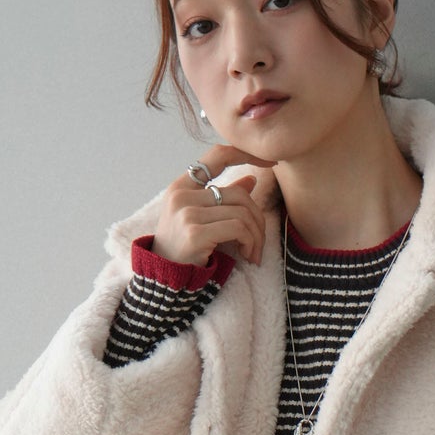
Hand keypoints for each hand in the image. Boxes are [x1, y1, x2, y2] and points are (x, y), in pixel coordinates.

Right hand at [151, 142, 280, 268]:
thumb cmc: (183, 249)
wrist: (164, 280)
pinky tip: (246, 255)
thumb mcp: (199, 218)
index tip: (271, 162)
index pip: (217, 155)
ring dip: (255, 236)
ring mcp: (186, 214)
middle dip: (257, 218)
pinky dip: (250, 243)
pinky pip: (238, 229)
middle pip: (238, 194)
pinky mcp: (195, 233)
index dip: (246, 153)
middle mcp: (181, 196)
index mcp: (181, 186)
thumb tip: (251, 179)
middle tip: (258, 241)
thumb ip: (223, 198)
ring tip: (252, 252)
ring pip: (242, 213)